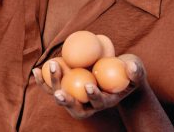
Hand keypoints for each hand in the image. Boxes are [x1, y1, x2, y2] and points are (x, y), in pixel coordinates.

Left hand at [32, 54, 146, 119]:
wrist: (119, 74)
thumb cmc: (129, 73)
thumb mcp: (137, 71)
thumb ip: (136, 71)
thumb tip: (132, 66)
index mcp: (106, 101)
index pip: (98, 103)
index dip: (93, 96)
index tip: (89, 85)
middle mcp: (89, 104)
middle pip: (75, 107)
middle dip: (67, 101)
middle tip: (60, 92)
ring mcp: (76, 97)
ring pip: (61, 97)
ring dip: (52, 86)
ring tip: (47, 70)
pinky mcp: (67, 88)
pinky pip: (53, 86)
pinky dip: (44, 80)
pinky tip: (36, 70)